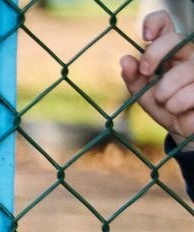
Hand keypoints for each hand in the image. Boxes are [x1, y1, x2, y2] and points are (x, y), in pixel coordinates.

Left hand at [121, 10, 193, 141]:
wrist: (183, 127)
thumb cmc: (164, 105)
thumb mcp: (143, 93)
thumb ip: (133, 78)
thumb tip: (125, 60)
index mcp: (171, 51)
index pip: (166, 23)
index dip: (155, 23)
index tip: (146, 36)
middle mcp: (190, 53)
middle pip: (173, 40)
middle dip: (153, 56)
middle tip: (146, 72)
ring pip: (179, 73)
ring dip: (164, 94)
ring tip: (167, 102)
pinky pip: (188, 94)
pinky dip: (176, 106)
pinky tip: (181, 110)